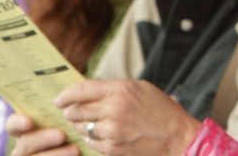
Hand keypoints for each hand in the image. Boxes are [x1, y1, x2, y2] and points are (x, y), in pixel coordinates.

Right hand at [6, 113, 76, 155]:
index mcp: (28, 129)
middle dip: (42, 139)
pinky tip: (77, 153)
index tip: (29, 122)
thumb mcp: (70, 115)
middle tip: (62, 135)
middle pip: (24, 144)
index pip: (12, 124)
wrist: (83, 146)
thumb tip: (69, 94)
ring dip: (55, 154)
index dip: (17, 123)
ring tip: (75, 150)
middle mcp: (25, 146)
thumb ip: (65, 107)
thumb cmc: (76, 126)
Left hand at [55, 79, 201, 155]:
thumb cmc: (162, 110)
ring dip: (80, 125)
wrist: (177, 137)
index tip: (59, 99)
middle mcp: (114, 109)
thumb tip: (90, 91)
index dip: (66, 94)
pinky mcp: (111, 148)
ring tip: (85, 122)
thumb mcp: (141, 89)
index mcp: (121, 90)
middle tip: (69, 111)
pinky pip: (91, 142)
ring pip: (82, 127)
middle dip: (70, 111)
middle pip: (77, 110)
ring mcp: (112, 131)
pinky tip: (99, 133)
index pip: (82, 89)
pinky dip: (91, 137)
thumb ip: (115, 88)